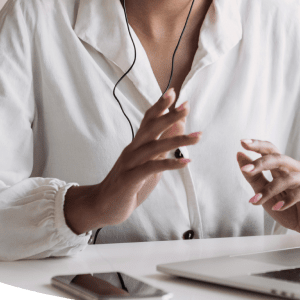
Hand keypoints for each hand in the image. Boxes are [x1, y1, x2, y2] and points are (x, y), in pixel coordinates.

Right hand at [92, 89, 200, 226]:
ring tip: (197, 136)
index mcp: (136, 145)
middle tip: (186, 106)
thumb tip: (179, 126)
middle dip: (169, 115)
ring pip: (154, 147)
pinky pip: (151, 168)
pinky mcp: (129, 179)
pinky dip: (169, 163)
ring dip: (177, 140)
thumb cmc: (128, 184)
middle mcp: (132, 150)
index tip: (174, 93)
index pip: (148, 120)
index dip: (160, 106)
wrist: (102, 207)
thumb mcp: (149, 163)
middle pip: (150, 127)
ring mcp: (130, 164)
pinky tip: (186, 161)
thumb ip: (162, 146)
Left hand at [237, 139, 299, 237]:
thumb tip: (240, 155)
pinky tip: (278, 207)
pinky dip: (288, 199)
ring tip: (257, 200)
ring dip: (270, 189)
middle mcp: (297, 170)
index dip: (258, 145)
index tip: (242, 142)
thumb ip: (254, 178)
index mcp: (284, 168)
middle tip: (246, 169)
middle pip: (279, 158)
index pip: (271, 151)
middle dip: (261, 163)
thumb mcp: (266, 196)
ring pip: (289, 177)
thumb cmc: (290, 211)